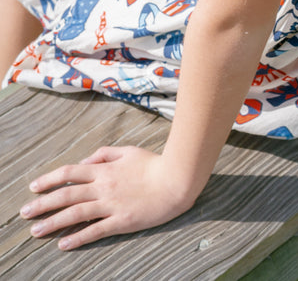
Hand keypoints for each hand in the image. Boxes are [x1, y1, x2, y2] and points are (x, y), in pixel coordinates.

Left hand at [20, 146, 196, 249]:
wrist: (176, 180)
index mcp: (104, 169)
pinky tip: (64, 244)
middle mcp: (103, 187)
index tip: (34, 186)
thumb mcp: (128, 151)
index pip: (70, 173)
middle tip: (24, 213)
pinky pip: (95, 230)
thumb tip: (84, 163)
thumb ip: (104, 154)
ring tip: (35, 231)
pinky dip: (78, 237)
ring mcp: (111, 205)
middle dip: (43, 204)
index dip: (50, 179)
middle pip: (67, 194)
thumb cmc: (153, 164)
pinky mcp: (121, 221)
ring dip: (53, 222)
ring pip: (76, 213)